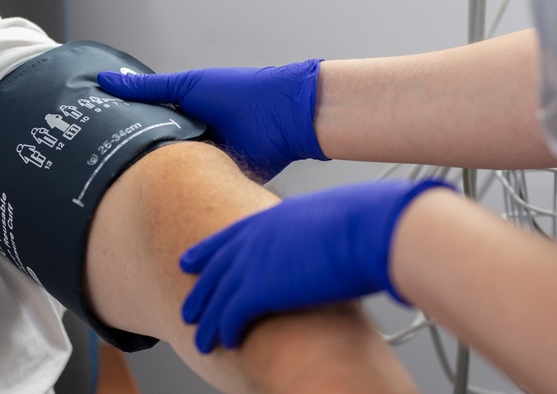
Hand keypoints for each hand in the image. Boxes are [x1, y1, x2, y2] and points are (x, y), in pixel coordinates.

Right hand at [98, 61, 326, 180]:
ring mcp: (210, 161)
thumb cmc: (240, 92)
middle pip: (159, 156)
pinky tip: (164, 202)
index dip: (122, 138)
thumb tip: (105, 80)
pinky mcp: (224, 179)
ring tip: (124, 192)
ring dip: (162, 182)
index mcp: (186, 117)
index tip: (90, 146)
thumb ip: (149, 90)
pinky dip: (188, 194)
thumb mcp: (188, 86)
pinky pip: (201, 189)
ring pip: (178, 175)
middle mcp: (196, 140)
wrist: (283, 114)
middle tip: (100, 175)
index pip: (147, 130)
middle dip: (138, 165)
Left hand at [179, 178, 455, 351]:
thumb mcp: (329, 215)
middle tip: (189, 309)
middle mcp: (256, 237)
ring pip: (217, 297)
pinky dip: (226, 330)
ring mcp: (253, 262)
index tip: (190, 262)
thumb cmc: (364, 221)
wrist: (366, 229)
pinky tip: (227, 342)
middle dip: (201, 292)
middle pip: (215, 269)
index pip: (229, 237)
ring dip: (208, 321)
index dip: (206, 252)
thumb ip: (313, 230)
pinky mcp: (258, 289)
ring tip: (202, 338)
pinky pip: (231, 315)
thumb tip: (325, 241)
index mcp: (271, 217)